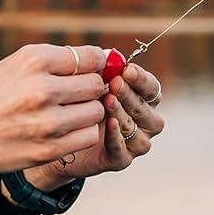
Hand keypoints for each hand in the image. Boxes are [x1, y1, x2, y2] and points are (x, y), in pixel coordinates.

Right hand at [0, 43, 111, 177]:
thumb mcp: (10, 67)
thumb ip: (50, 63)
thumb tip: (96, 59)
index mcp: (33, 60)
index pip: (89, 57)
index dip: (96, 63)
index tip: (93, 69)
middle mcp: (43, 88)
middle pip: (95, 84)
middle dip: (90, 88)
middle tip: (76, 94)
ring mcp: (48, 122)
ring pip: (96, 111)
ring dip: (87, 112)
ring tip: (67, 113)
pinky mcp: (49, 149)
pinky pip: (87, 136)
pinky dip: (80, 133)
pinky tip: (63, 130)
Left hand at [28, 62, 163, 185]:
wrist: (61, 138)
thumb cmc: (80, 103)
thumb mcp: (90, 85)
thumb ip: (102, 71)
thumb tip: (110, 54)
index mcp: (142, 100)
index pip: (152, 89)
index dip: (142, 80)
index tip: (127, 70)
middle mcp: (144, 122)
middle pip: (147, 108)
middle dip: (130, 94)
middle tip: (115, 84)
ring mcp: (134, 143)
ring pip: (138, 129)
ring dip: (124, 113)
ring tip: (108, 101)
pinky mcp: (120, 160)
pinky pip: (123, 151)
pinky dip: (117, 137)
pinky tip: (109, 124)